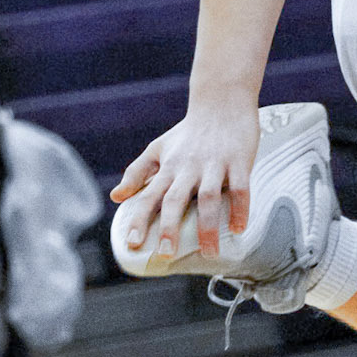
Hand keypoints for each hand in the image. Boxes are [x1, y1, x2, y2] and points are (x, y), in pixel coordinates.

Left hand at [109, 99, 261, 257]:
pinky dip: (241, 209)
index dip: (140, 220)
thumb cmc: (188, 131)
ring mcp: (215, 164)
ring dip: (209, 227)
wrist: (222, 101)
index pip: (149, 196)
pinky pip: (241, 188)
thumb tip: (115, 197)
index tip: (132, 243)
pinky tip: (239, 229)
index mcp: (168, 167)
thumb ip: (137, 173)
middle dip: (170, 228)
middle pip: (176, 200)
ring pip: (209, 198)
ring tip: (210, 253)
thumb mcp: (158, 148)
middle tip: (166, 254)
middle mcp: (188, 167)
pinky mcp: (239, 161)